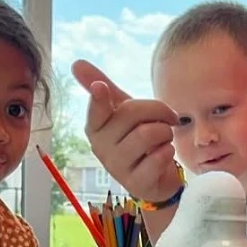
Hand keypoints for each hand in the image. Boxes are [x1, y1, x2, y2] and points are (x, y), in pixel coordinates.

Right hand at [72, 60, 181, 203]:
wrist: (155, 178)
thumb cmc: (138, 139)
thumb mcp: (122, 111)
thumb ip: (105, 88)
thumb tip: (76, 62)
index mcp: (95, 127)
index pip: (96, 110)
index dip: (99, 98)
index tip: (101, 87)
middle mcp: (101, 147)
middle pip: (132, 113)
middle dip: (159, 110)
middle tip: (167, 118)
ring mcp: (117, 167)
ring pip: (149, 134)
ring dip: (166, 132)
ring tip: (164, 138)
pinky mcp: (136, 183)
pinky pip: (160, 156)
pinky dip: (169, 151)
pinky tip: (164, 155)